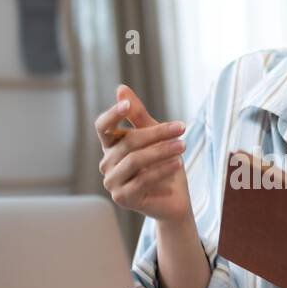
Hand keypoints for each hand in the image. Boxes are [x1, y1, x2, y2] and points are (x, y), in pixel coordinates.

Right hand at [95, 84, 191, 223]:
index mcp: (111, 146)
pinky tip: (178, 163)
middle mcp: (107, 163)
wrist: (174, 199)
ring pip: (135, 160)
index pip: (103, 127)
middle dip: (157, 133)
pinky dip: (162, 170)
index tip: (127, 105)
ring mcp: (112, 182)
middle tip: (182, 127)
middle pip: (128, 142)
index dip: (113, 114)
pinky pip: (142, 180)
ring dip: (162, 151)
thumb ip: (138, 116)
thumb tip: (120, 88)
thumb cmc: (164, 165)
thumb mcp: (155, 137)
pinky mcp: (123, 198)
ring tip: (183, 146)